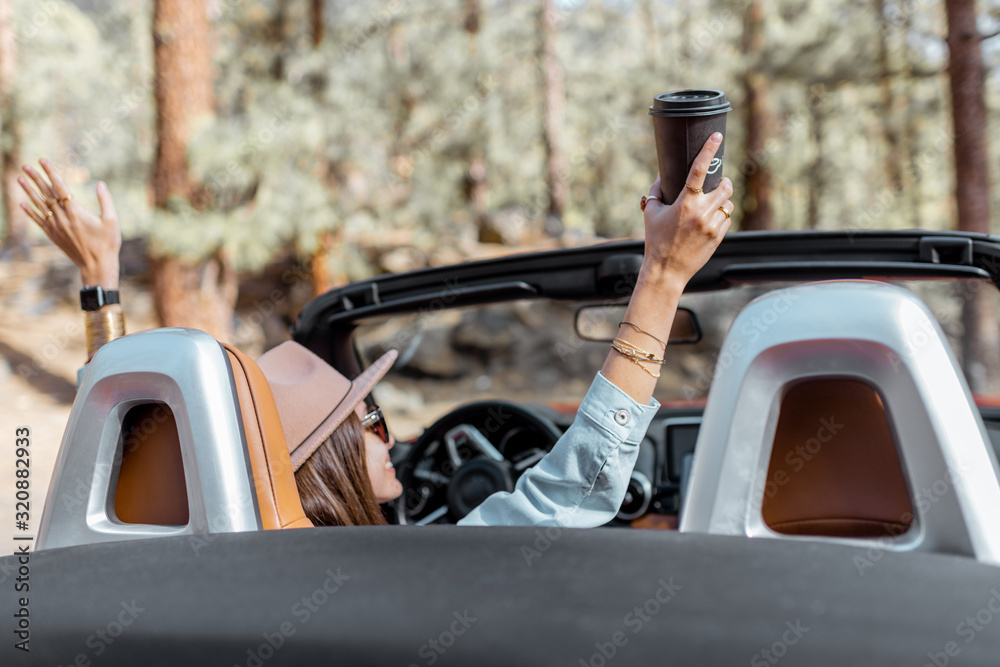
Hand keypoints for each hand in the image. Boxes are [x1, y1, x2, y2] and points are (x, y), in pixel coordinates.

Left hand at [18, 159, 121, 287]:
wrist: (97, 266)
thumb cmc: (107, 243)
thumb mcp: (112, 221)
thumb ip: (106, 201)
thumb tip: (100, 184)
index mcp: (77, 212)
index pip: (60, 188)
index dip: (51, 173)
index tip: (43, 161)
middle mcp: (63, 218)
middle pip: (46, 194)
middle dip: (36, 178)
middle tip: (26, 166)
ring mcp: (56, 227)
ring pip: (39, 205)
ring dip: (29, 191)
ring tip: (20, 179)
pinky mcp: (54, 236)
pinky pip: (39, 221)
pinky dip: (30, 211)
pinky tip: (22, 204)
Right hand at [640, 133, 733, 288]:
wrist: (666, 271)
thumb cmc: (656, 241)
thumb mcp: (652, 214)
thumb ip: (656, 192)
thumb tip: (662, 174)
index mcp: (684, 203)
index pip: (699, 170)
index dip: (708, 150)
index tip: (716, 137)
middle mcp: (701, 212)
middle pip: (725, 186)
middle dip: (723, 183)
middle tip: (717, 184)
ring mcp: (712, 226)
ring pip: (728, 204)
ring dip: (722, 202)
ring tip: (710, 207)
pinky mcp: (718, 237)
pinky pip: (727, 220)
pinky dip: (721, 218)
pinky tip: (708, 223)